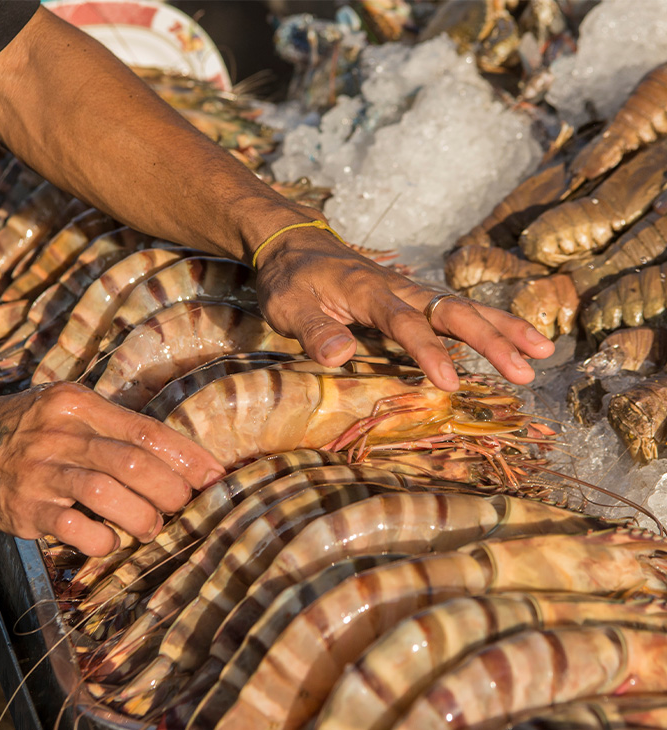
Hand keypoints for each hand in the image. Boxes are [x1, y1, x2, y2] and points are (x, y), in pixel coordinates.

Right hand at [0, 383, 223, 555]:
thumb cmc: (24, 430)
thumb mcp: (65, 411)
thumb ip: (113, 427)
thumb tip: (177, 459)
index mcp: (78, 404)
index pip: (146, 430)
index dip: (187, 457)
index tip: (215, 477)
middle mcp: (60, 433)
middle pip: (133, 460)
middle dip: (170, 489)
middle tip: (183, 506)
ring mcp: (40, 470)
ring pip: (107, 491)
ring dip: (142, 516)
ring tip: (152, 526)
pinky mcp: (24, 508)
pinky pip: (74, 527)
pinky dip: (102, 539)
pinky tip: (109, 540)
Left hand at [255, 226, 554, 390]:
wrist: (294, 244)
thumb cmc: (290, 280)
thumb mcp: (289, 306)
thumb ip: (313, 330)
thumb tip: (340, 357)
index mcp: (368, 292)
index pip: (405, 323)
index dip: (428, 352)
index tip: (449, 383)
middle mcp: (399, 288)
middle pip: (453, 311)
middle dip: (491, 340)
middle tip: (525, 371)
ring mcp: (410, 291)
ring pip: (464, 307)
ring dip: (503, 329)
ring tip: (542, 352)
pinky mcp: (413, 297)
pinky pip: (456, 310)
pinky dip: (488, 323)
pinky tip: (511, 341)